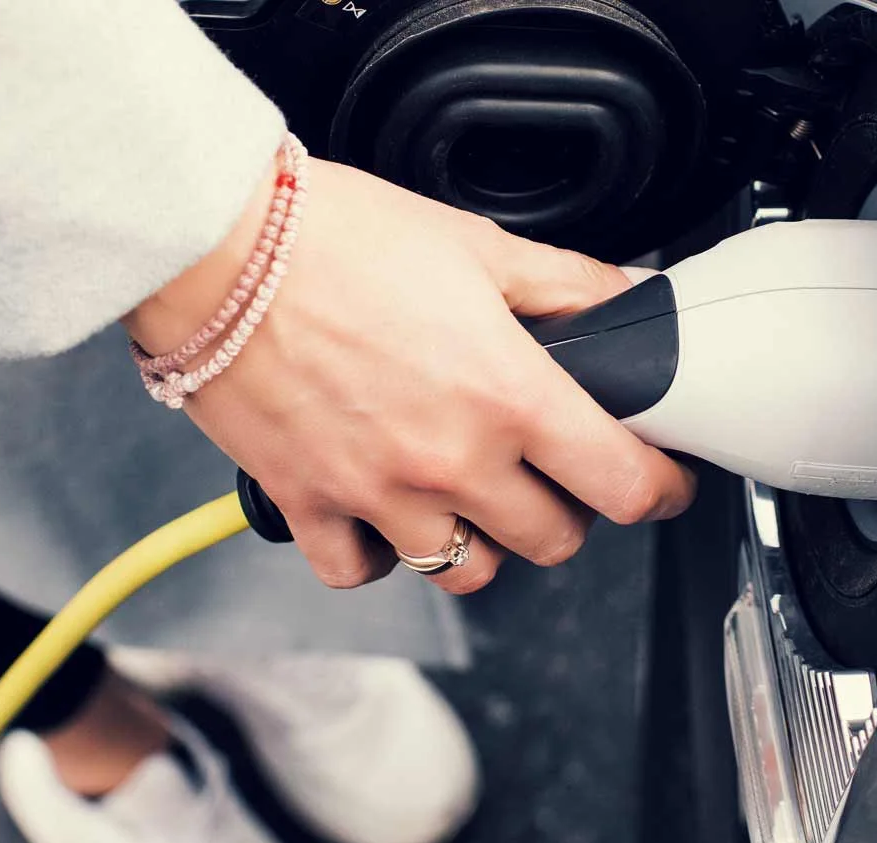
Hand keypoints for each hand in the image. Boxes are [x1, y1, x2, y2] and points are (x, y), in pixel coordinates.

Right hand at [128, 161, 695, 593]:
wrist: (216, 248)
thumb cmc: (334, 237)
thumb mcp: (477, 244)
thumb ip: (566, 286)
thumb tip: (626, 299)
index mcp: (509, 396)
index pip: (622, 484)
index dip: (659, 490)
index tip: (660, 483)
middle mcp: (452, 462)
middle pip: (554, 541)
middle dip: (570, 510)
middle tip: (556, 473)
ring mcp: (380, 495)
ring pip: (467, 573)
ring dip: (484, 542)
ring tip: (472, 496)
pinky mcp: (311, 505)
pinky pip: (362, 572)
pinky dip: (380, 557)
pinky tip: (386, 517)